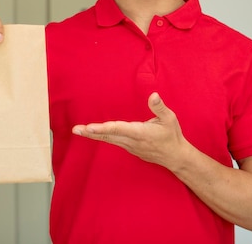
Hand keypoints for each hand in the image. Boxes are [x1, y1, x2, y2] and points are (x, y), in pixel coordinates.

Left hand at [72, 92, 187, 169]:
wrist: (175, 157)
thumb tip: (153, 95)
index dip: (104, 128)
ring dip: (93, 135)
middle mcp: (132, 141)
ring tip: (79, 130)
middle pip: (108, 136)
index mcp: (140, 132)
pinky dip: (102, 137)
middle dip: (91, 133)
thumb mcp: (169, 119)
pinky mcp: (130, 148)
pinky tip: (93, 133)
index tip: (90, 127)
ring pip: (109, 140)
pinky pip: (113, 141)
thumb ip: (159, 107)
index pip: (119, 129)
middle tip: (76, 129)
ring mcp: (130, 147)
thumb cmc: (172, 136)